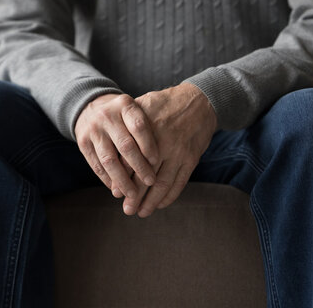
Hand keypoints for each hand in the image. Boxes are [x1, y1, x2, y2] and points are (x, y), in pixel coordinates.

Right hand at [75, 93, 158, 211]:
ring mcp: (93, 130)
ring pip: (109, 160)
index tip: (157, 161)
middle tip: (150, 181)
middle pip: (125, 146)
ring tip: (133, 194)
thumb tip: (162, 158)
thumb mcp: (135, 110)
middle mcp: (107, 116)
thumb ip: (148, 126)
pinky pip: (96, 166)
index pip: (139, 126)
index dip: (148, 145)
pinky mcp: (82, 143)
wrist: (90, 107)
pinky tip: (118, 189)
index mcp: (125, 105)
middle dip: (139, 167)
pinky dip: (108, 180)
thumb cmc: (123, 114)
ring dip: (122, 180)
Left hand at [124, 83, 216, 217]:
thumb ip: (128, 125)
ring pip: (162, 183)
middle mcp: (161, 143)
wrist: (201, 100)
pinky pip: (179, 182)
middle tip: (127, 210)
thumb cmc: (167, 103)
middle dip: (135, 196)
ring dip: (151, 201)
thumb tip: (111, 148)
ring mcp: (178, 152)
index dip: (122, 179)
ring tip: (142, 212)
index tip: (115, 193)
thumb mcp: (144, 105)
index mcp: (145, 131)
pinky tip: (161, 204)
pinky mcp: (191, 158)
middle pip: (144, 176)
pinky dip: (170, 196)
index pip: (129, 160)